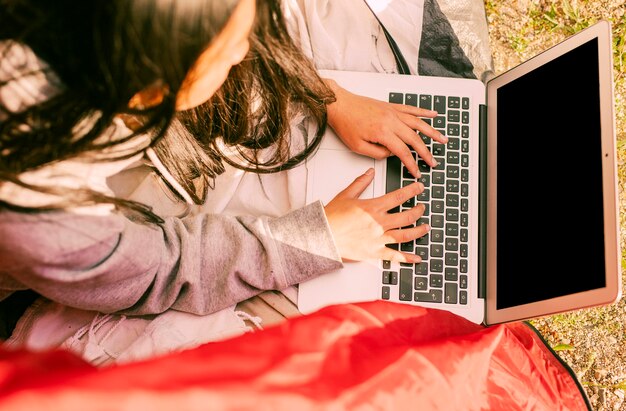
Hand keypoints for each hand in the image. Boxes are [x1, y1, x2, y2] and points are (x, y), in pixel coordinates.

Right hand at [323, 168, 428, 262]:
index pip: (399, 196)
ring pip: (405, 235)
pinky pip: (395, 256)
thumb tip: (370, 172)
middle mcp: (379, 223)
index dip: (412, 191)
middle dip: (418, 210)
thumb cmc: (331, 217)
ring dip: (419, 231)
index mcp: (373, 207)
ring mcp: (378, 239)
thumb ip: (360, 183)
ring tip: (426, 227)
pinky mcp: (375, 253)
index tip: (419, 188)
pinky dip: (408, 258)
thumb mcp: (346, 195)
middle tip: (423, 207)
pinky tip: (417, 258)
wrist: (322, 236)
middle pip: (407, 216)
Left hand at [325, 79, 447, 177]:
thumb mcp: (357, 147)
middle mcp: (391, 120)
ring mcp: (392, 112)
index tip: (417, 172)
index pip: (403, 152)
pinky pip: (411, 109)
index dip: (412, 164)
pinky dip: (424, 111)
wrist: (338, 104)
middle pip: (415, 139)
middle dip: (426, 152)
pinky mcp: (391, 106)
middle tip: (433, 162)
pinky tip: (434, 114)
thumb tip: (391, 154)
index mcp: (383, 132)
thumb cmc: (345, 124)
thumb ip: (377, 153)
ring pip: (418, 122)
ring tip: (443, 139)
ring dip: (432, 132)